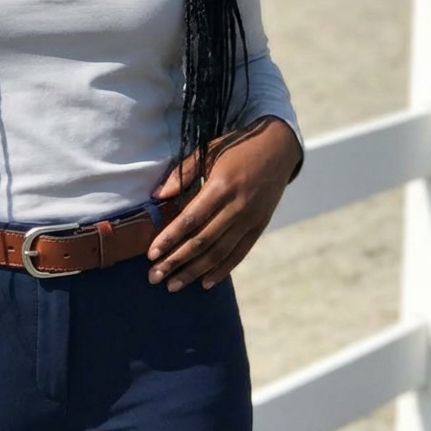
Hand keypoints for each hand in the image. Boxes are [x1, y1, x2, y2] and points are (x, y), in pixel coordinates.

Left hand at [147, 117, 301, 291]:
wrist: (279, 146)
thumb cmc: (236, 148)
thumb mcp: (208, 151)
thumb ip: (183, 174)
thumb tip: (157, 197)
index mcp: (222, 186)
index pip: (191, 219)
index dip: (170, 238)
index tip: (152, 254)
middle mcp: (238, 206)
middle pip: (203, 241)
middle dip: (176, 261)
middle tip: (155, 276)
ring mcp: (251, 219)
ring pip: (220, 252)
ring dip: (195, 271)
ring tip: (173, 285)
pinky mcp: (260, 226)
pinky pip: (240, 252)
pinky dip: (222, 269)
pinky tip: (205, 282)